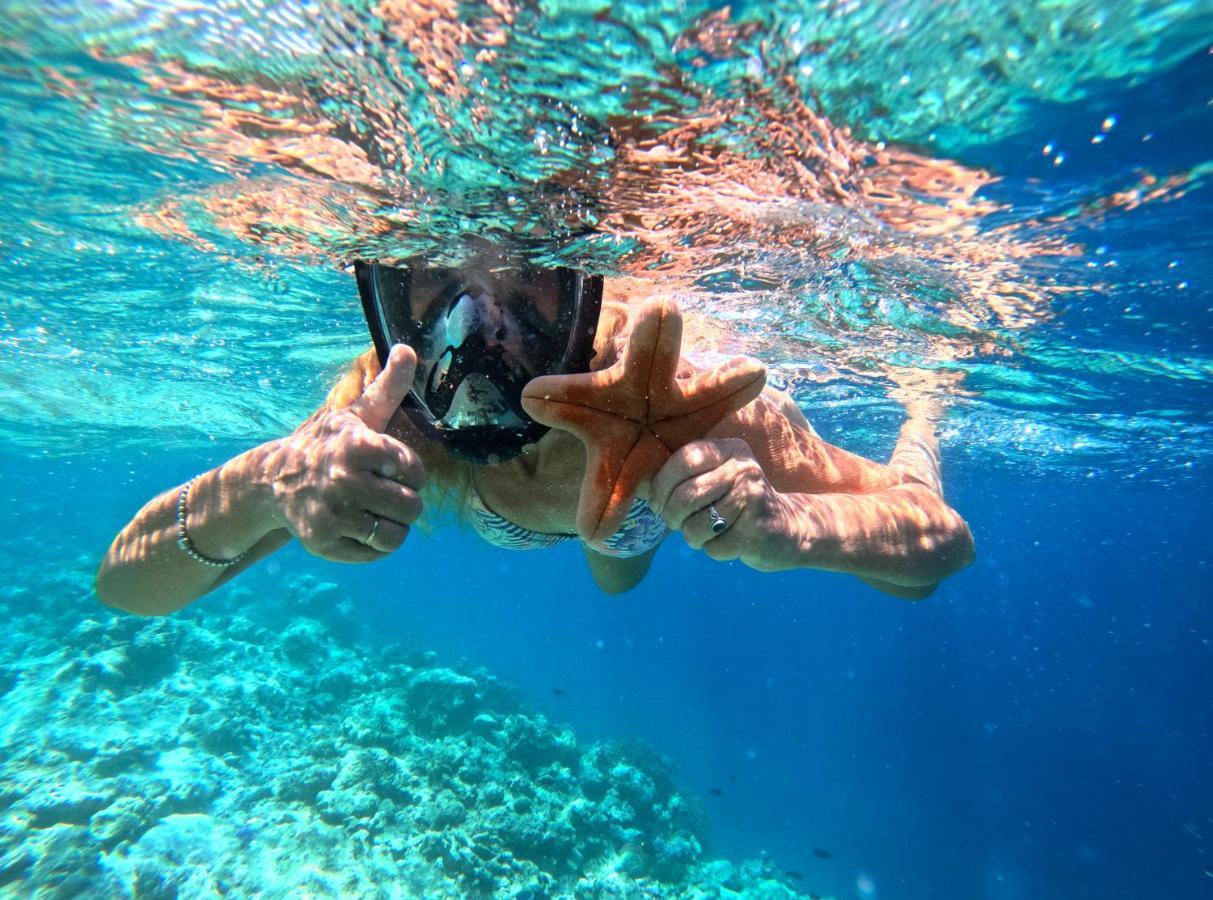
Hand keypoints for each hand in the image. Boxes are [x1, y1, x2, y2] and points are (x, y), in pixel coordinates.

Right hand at [262, 344, 426, 561]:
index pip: (413, 470)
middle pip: (411, 507)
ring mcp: (331, 516)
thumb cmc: (328, 443)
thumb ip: (388, 385)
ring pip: (396, 536)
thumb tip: (408, 349)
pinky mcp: (323, 544)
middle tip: (385, 492)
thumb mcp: (357, 413)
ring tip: (377, 511)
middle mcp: (343, 481)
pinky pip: (375, 554)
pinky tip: (359, 525)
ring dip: (393, 525)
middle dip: (405, 500)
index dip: (409, 471)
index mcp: (357, 446)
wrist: (274, 480)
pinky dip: (374, 544)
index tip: (392, 467)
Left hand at [649, 438, 792, 572]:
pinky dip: (713, 551)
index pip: (683, 460)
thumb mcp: (716, 478)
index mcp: (729, 449)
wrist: (788, 528)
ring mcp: (753, 498)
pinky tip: (729, 541)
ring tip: (706, 533)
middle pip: (685, 496)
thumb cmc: (736, 503)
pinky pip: (713, 548)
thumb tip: (636, 486)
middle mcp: (743, 469)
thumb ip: (683, 476)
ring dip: (692, 538)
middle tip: (677, 523)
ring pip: (695, 526)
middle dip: (672, 517)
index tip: (655, 503)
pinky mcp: (758, 530)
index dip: (660, 486)